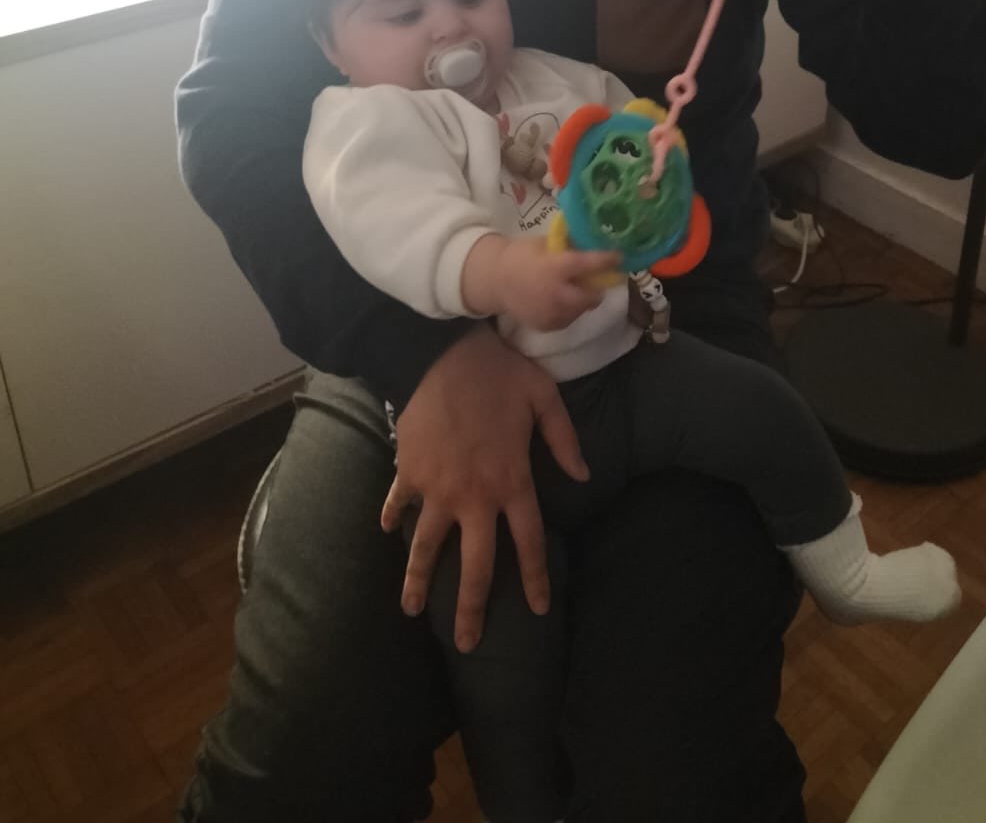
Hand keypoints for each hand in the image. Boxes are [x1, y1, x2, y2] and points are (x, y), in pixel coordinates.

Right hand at [380, 325, 589, 651]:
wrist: (440, 352)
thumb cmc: (499, 372)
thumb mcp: (544, 398)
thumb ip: (564, 440)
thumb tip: (584, 477)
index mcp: (511, 482)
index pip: (527, 543)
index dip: (533, 579)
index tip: (535, 610)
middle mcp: (474, 497)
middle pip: (474, 566)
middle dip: (471, 609)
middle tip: (468, 644)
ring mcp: (437, 489)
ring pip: (427, 549)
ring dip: (419, 581)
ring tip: (413, 610)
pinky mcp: (409, 474)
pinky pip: (400, 505)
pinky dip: (393, 518)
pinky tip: (389, 533)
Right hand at [462, 234, 619, 329]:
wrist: (494, 281)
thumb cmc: (519, 257)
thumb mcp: (544, 244)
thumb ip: (567, 247)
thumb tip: (591, 243)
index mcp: (555, 268)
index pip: (588, 264)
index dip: (606, 260)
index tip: (618, 257)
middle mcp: (556, 294)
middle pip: (591, 298)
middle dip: (597, 291)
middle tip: (596, 283)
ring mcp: (551, 313)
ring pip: (580, 310)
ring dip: (582, 301)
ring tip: (573, 291)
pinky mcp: (546, 325)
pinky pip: (567, 319)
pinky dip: (568, 311)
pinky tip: (559, 301)